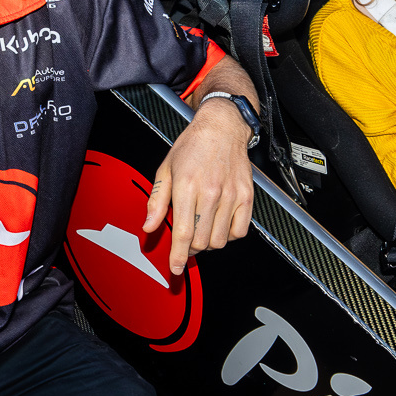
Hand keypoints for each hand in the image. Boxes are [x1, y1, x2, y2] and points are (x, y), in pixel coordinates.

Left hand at [144, 98, 254, 275]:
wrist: (222, 127)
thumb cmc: (192, 146)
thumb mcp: (166, 169)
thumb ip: (157, 200)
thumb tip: (149, 226)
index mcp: (187, 186)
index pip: (183, 232)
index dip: (178, 255)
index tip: (176, 268)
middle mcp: (211, 192)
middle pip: (201, 241)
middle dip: (191, 248)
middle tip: (186, 240)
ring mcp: (231, 196)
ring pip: (220, 240)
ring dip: (208, 242)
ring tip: (202, 229)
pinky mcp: (246, 196)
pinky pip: (239, 231)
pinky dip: (228, 235)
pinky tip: (219, 224)